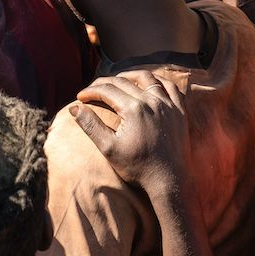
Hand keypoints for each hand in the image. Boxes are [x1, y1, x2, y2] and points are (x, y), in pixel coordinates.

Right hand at [71, 71, 191, 192]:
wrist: (168, 181)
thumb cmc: (137, 167)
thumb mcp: (108, 148)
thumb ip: (90, 125)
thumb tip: (75, 108)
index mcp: (133, 108)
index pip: (107, 90)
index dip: (90, 91)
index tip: (80, 98)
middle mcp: (152, 101)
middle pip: (123, 81)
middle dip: (104, 83)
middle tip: (93, 90)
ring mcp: (168, 104)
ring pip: (148, 77)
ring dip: (130, 75)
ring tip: (118, 79)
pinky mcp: (179, 111)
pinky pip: (170, 86)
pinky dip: (157, 81)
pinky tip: (150, 84)